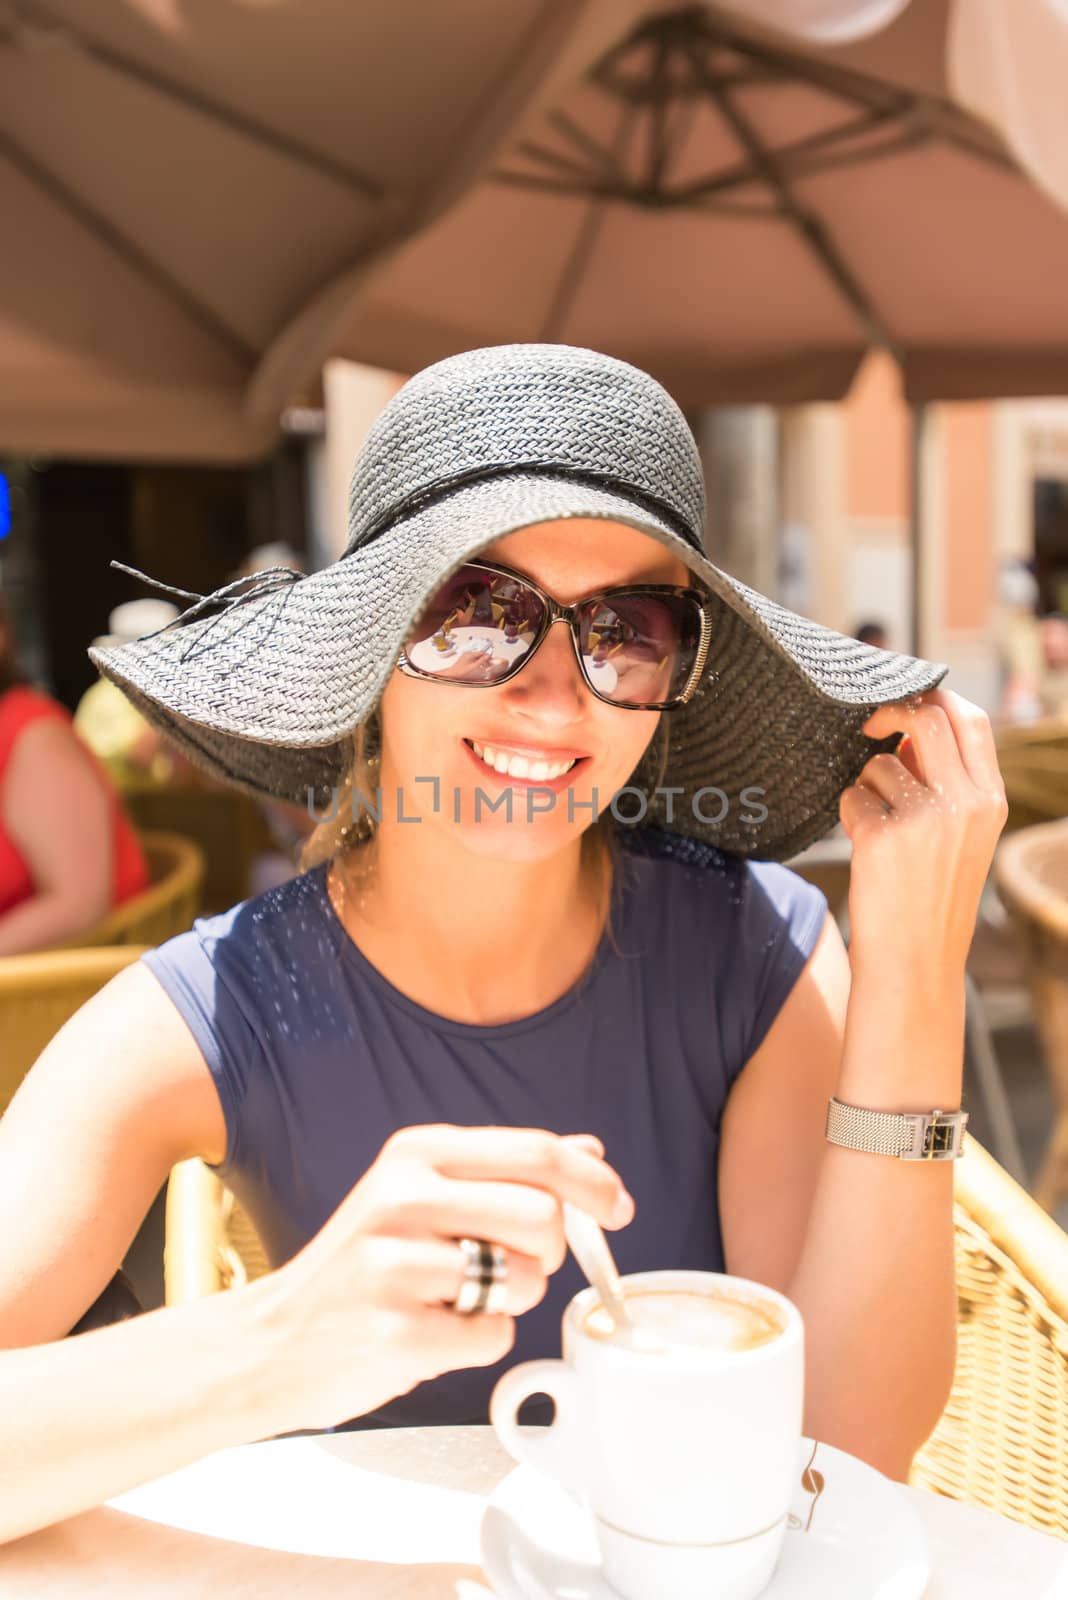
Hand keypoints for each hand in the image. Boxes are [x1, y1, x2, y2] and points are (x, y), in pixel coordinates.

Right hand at [260, 1124, 632, 1431]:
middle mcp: (404, 1196)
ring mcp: (397, 1265)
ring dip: (507, 1300)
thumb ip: (506, 1170)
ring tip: (450, 1299)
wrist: (271, 1342)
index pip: (536, 1153)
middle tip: (505, 1267)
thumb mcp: (422, 1194)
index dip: (593, 1182)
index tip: (618, 1207)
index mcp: (417, 1153)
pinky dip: (476, 1342)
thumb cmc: (362, 1266)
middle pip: (544, 1218)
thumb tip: (590, 1149)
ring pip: (526, 1281)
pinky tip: (428, 1332)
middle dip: (546, 1254)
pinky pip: (494, 1336)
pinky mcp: (399, 1331)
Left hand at [839, 688, 1008, 981]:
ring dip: (866, 785)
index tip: (907, 705)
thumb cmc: (930, 899)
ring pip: (878, 763)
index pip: (971, 720)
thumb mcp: (961, 839)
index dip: (935, 699)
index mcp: (989, 801)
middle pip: (927, 717)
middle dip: (891, 713)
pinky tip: (864, 848)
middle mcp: (964, 805)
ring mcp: (924, 820)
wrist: (914, 965)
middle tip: (869, 728)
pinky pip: (852, 796)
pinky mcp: (882, 838)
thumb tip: (906, 731)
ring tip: (877, 828)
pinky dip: (849, 814)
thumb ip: (946, 784)